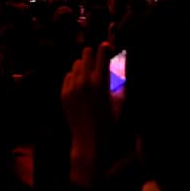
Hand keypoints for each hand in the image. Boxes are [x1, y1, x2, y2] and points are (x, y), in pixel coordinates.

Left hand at [61, 42, 112, 186]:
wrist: (89, 143)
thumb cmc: (109, 125)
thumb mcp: (119, 103)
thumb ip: (121, 85)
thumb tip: (125, 70)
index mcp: (100, 82)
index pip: (101, 52)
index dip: (106, 48)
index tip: (109, 48)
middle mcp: (84, 81)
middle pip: (86, 52)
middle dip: (94, 56)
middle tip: (99, 63)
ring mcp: (71, 87)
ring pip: (76, 63)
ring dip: (84, 67)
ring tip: (90, 77)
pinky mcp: (64, 94)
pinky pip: (68, 76)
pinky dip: (75, 78)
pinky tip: (81, 88)